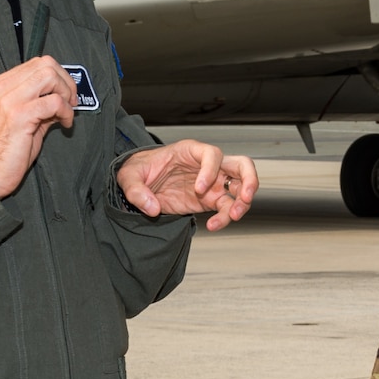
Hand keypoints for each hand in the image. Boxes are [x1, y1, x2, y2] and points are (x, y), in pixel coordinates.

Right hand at [0, 57, 76, 198]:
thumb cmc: (5, 149)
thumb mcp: (22, 118)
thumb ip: (40, 103)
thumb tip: (63, 97)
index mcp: (0, 85)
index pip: (37, 63)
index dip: (58, 76)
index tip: (65, 94)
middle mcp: (2, 88)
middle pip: (45, 65)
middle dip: (66, 82)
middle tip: (70, 102)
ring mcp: (9, 100)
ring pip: (50, 77)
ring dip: (65, 94)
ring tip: (66, 112)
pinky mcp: (19, 115)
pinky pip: (54, 102)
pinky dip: (66, 112)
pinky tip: (64, 124)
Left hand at [115, 141, 256, 230]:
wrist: (141, 182)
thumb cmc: (139, 170)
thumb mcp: (129, 175)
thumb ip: (136, 190)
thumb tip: (152, 208)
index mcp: (191, 151)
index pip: (212, 154)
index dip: (210, 170)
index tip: (199, 188)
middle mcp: (208, 166)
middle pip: (242, 165)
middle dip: (249, 180)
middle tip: (245, 196)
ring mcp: (212, 183)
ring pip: (240, 189)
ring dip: (243, 203)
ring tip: (234, 216)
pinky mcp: (210, 200)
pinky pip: (226, 208)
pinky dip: (224, 219)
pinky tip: (213, 226)